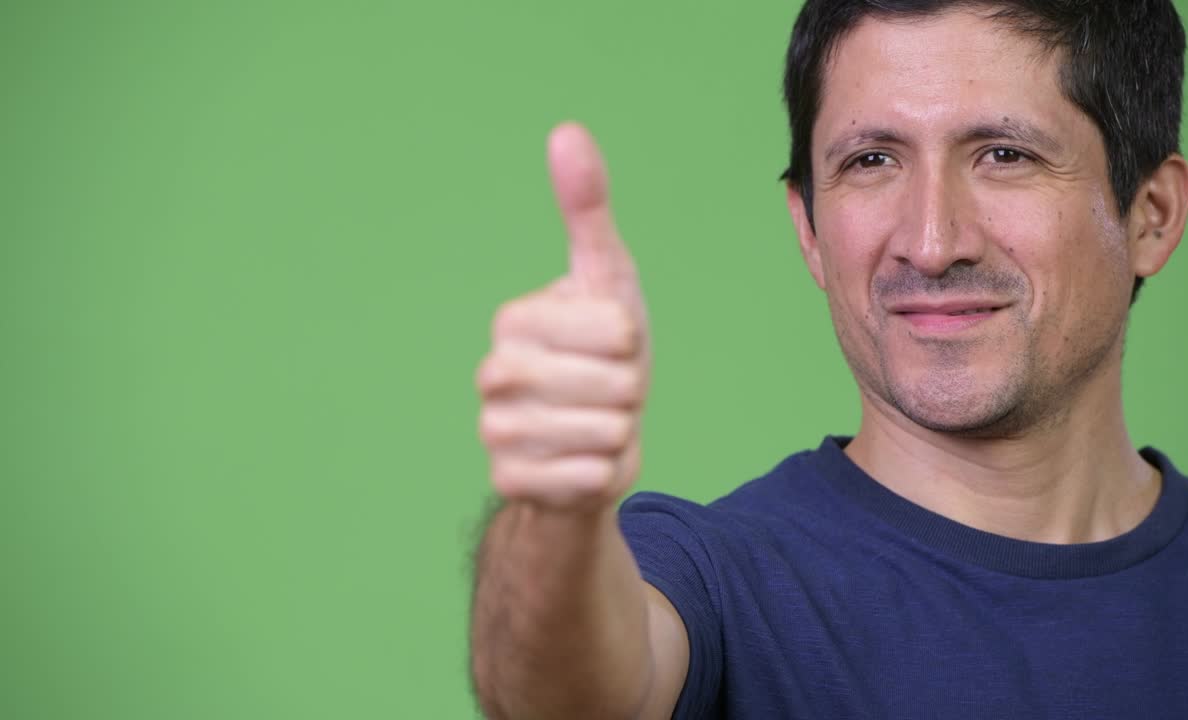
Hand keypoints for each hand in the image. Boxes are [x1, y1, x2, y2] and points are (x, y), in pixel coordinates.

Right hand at [476, 123, 650, 511]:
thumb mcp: (605, 279)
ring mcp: (495, 431)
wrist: (582, 440)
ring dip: (619, 433)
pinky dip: (602, 473)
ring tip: (597, 424)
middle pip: (615, 384)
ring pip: (605, 433)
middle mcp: (493, 373)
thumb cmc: (601, 353)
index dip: (631, 344)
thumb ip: (586, 207)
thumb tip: (565, 130)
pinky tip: (581, 462)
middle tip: (606, 390)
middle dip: (629, 391)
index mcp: (514, 320)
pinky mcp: (508, 482)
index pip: (617, 331)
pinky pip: (588, 477)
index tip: (610, 347)